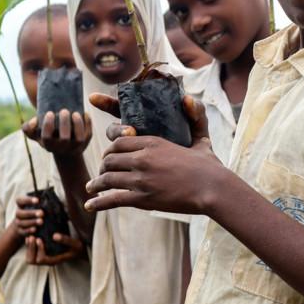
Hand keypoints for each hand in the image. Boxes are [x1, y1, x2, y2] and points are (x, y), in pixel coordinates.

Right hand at [8, 195, 42, 241]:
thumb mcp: (38, 206)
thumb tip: (49, 201)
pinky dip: (28, 230)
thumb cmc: (37, 211)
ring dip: (31, 222)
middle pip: (20, 213)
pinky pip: (22, 231)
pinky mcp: (20, 231)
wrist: (29, 224)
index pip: (20, 200)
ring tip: (41, 221)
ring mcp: (18, 223)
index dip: (27, 200)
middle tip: (42, 213)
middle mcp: (18, 213)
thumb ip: (41, 204)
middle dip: (31, 213)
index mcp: (21, 205)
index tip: (37, 200)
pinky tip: (35, 229)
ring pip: (21, 222)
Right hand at [24, 109, 91, 156]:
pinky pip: (88, 134)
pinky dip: (88, 123)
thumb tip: (34, 122)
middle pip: (64, 139)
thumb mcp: (36, 133)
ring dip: (78, 125)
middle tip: (64, 111)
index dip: (48, 125)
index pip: (47, 137)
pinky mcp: (85, 143)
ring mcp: (75, 147)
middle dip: (64, 124)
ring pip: (79, 138)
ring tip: (75, 113)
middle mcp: (62, 148)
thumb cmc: (48, 135)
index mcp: (48, 145)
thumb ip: (29, 128)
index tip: (49, 113)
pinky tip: (85, 114)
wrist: (64, 148)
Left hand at [25, 232, 85, 265]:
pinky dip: (29, 246)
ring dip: (28, 247)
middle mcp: (47, 261)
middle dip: (30, 249)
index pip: (41, 259)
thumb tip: (54, 235)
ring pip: (29, 258)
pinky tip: (31, 236)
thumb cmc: (78, 248)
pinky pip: (31, 253)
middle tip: (32, 237)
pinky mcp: (43, 253)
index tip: (40, 239)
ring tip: (30, 236)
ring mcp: (44, 258)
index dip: (38, 249)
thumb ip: (66, 240)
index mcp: (55, 260)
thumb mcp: (76, 244)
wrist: (80, 250)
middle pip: (31, 260)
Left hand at [84, 95, 223, 214]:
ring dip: (97, 183)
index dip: (111, 148)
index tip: (108, 155)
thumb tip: (187, 99)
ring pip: (108, 178)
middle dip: (103, 166)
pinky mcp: (143, 198)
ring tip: (91, 188)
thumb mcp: (201, 139)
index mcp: (153, 142)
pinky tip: (91, 205)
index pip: (119, 141)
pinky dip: (99, 203)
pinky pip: (113, 199)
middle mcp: (143, 158)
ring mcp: (141, 179)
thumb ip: (195, 118)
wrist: (213, 188)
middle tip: (101, 172)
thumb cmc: (209, 166)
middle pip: (109, 159)